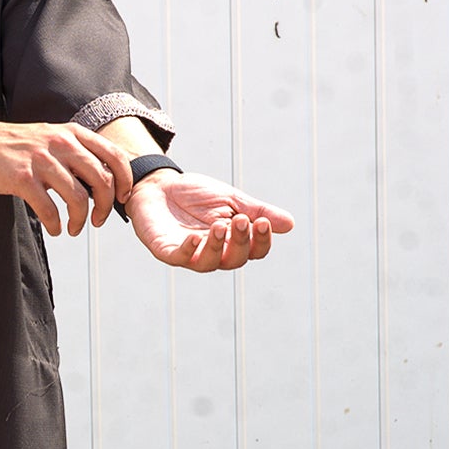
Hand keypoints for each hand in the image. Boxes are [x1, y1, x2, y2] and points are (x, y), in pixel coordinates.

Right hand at [0, 119, 135, 234]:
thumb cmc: (18, 146)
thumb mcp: (53, 137)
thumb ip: (78, 153)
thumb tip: (105, 181)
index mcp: (73, 133)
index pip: (114, 155)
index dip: (125, 180)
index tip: (123, 198)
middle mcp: (61, 143)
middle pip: (101, 180)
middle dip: (106, 206)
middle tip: (99, 220)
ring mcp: (42, 160)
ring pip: (78, 198)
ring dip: (80, 220)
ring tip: (73, 228)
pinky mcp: (23, 178)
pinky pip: (49, 210)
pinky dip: (56, 225)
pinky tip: (55, 228)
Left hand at [125, 171, 293, 270]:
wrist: (159, 184)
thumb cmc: (196, 195)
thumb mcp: (231, 199)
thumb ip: (256, 211)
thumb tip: (289, 224)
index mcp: (232, 241)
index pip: (254, 251)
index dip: (261, 241)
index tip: (264, 222)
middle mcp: (214, 252)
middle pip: (235, 259)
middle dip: (241, 241)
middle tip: (240, 220)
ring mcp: (190, 254)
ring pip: (209, 263)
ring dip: (218, 247)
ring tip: (220, 226)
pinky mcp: (167, 250)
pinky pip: (180, 258)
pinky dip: (189, 250)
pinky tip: (195, 237)